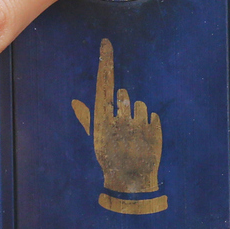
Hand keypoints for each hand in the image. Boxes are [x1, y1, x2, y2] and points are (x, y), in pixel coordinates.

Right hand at [70, 39, 166, 213]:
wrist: (131, 184)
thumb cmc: (111, 159)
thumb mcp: (97, 140)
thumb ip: (89, 118)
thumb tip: (76, 102)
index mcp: (102, 119)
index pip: (103, 85)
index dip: (105, 63)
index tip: (106, 44)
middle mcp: (117, 118)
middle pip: (123, 95)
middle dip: (123, 106)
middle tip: (123, 127)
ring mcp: (136, 123)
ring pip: (138, 104)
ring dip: (136, 116)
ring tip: (134, 135)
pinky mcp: (153, 129)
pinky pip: (152, 115)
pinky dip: (149, 125)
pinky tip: (143, 140)